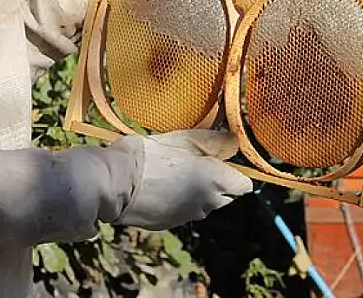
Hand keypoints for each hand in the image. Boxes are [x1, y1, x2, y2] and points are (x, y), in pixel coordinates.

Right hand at [106, 130, 252, 230]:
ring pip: (205, 203)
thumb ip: (215, 141)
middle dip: (216, 182)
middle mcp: (208, 203)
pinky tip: (161, 185)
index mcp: (216, 181)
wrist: (117, 182)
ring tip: (173, 172)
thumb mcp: (184, 139)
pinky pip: (185, 210)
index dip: (235, 171)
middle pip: (226, 195)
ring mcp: (190, 216)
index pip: (244, 185)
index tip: (221, 159)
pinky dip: (180, 200)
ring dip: (197, 191)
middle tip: (193, 161)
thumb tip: (234, 142)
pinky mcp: (173, 223)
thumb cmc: (151, 156)